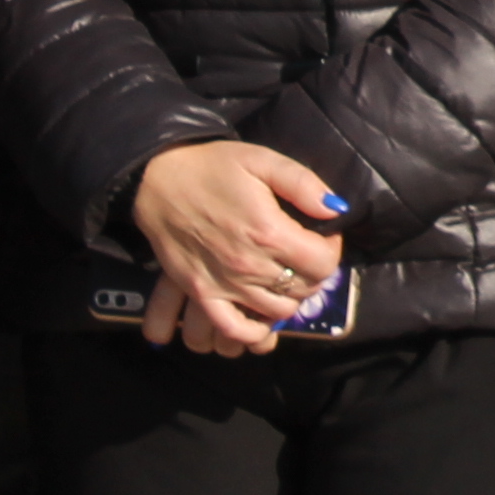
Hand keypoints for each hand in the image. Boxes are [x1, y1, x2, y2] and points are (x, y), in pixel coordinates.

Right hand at [128, 142, 348, 357]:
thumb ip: (304, 184)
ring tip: (285, 276)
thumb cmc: (213, 167)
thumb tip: (336, 209)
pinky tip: (262, 317)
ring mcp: (224, 285)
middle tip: (303, 255)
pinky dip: (253, 332)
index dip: (331, 250)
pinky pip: (233, 328)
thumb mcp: (263, 161)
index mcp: (269, 233)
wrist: (158, 179)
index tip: (322, 237)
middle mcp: (250, 266)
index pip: (323, 264)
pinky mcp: (201, 294)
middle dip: (313, 274)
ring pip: (276, 312)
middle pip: (304, 290)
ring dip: (290, 298)